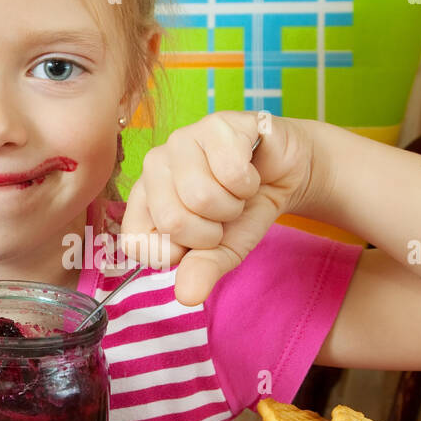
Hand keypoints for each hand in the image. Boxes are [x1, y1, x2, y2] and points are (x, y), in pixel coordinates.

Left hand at [118, 111, 310, 305]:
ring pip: (202, 196)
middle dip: (212, 230)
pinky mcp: (215, 124)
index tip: (198, 241)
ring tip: (236, 192)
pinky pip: (230, 171)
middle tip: (223, 215)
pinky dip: (249, 182)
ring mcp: (182, 141)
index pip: (137, 243)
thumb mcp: (222, 252)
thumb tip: (187, 296)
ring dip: (233, 205)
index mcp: (144, 200)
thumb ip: (201, 271)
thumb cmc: (243, 211)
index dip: (176, 254)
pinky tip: (248, 170)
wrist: (283, 176)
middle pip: (173, 220)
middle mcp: (154, 166)